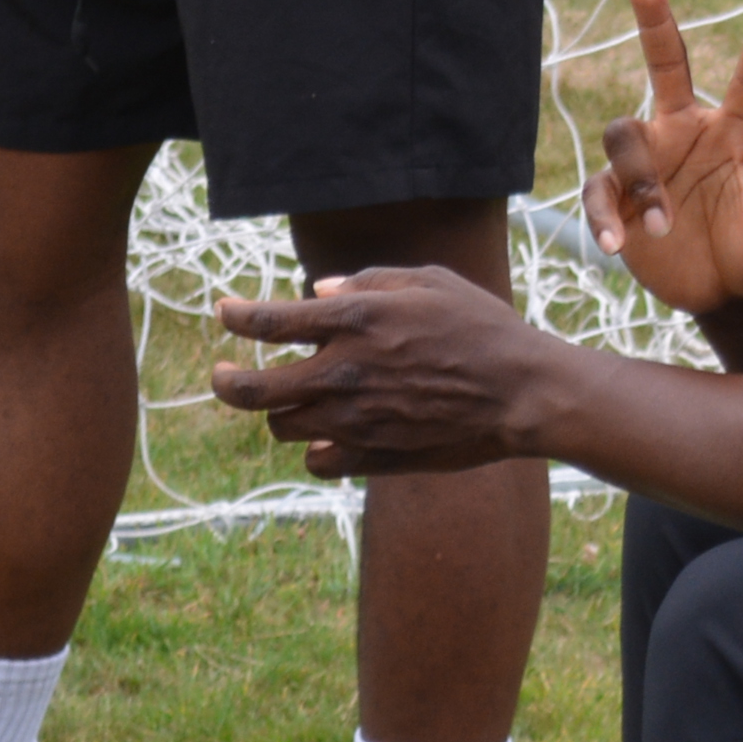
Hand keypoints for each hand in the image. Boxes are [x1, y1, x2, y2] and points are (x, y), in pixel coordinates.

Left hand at [210, 265, 566, 475]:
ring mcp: (355, 419)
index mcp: (357, 320)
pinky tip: (330, 434)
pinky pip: (318, 461)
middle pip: (252, 388)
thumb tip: (317, 291)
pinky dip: (317, 448)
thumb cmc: (482, 325)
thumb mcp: (431, 281)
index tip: (223, 312)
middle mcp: (345, 372)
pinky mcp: (372, 455)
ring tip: (294, 397)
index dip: (236, 316)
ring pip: (282, 425)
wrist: (522, 391)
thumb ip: (369, 280)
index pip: (269, 321)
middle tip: (220, 373)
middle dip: (225, 380)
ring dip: (280, 410)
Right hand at [586, 0, 742, 317]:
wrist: (725, 294)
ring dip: (639, 178)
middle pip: (665, 63)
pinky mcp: (618, 198)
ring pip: (623, 134)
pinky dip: (602, 216)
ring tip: (663, 226)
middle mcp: (689, 131)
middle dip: (653, 20)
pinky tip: (618, 245)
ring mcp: (650, 161)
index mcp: (738, 131)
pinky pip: (596, 192)